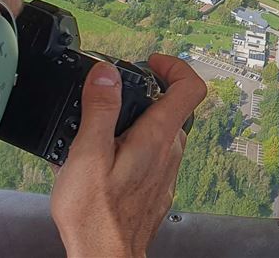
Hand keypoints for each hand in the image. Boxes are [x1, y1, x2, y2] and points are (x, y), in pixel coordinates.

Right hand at [50, 53, 206, 257]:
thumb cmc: (97, 216)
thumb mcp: (88, 154)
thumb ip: (100, 109)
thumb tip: (106, 74)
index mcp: (157, 137)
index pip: (189, 87)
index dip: (174, 65)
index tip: (151, 62)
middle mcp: (169, 152)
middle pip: (172, 106)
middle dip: (147, 91)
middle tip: (118, 92)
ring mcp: (165, 170)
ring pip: (161, 130)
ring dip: (137, 118)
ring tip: (103, 126)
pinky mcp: (156, 184)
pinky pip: (152, 152)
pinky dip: (134, 141)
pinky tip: (105, 155)